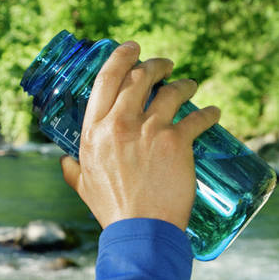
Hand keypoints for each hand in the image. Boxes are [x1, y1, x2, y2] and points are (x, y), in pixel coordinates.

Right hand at [59, 41, 220, 230]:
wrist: (141, 232)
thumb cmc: (113, 210)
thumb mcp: (84, 186)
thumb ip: (73, 170)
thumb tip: (64, 162)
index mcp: (94, 131)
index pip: (106, 79)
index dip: (121, 56)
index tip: (133, 48)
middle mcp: (120, 124)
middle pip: (140, 78)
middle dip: (155, 65)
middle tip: (165, 66)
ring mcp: (150, 131)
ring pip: (171, 93)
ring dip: (183, 85)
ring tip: (190, 85)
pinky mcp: (177, 142)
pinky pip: (197, 118)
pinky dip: (209, 113)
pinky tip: (214, 113)